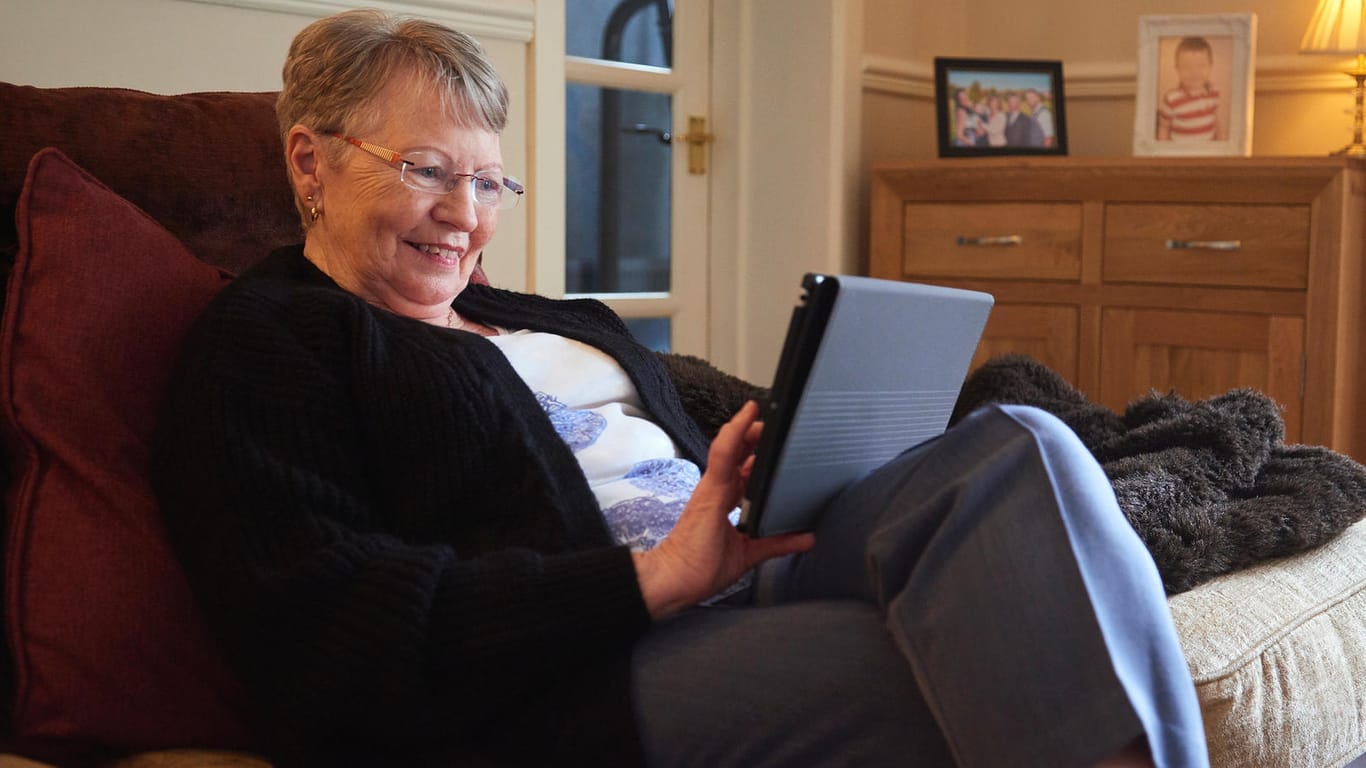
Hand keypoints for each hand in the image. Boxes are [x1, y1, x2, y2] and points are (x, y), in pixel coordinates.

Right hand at [633, 401, 814, 618]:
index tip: (774, 444)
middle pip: (738, 453)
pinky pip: (722, 455)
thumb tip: (806, 538)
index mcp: (724, 501)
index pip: (743, 470)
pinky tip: (746, 419)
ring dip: (746, 428)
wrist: (678, 580)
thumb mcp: (750, 552)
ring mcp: (713, 486)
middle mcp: (718, 489)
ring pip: (731, 447)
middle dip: (755, 437)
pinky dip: (734, 435)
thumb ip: (777, 543)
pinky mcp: (710, 489)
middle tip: (775, 424)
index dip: (756, 454)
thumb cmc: (702, 568)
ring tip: (760, 411)